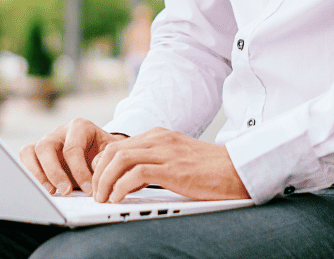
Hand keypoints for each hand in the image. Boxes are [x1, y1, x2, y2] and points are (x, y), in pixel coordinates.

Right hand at [19, 118, 122, 195]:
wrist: (102, 155)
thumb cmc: (106, 154)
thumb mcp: (111, 155)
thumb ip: (105, 158)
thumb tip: (94, 166)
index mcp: (80, 127)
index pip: (73, 148)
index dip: (79, 171)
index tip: (88, 190)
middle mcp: (60, 131)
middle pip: (46, 146)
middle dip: (54, 172)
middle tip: (65, 191)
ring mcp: (47, 140)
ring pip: (32, 151)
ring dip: (38, 174)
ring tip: (51, 192)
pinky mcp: (38, 152)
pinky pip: (25, 156)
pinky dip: (29, 172)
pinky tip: (42, 188)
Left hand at [90, 127, 249, 203]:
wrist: (237, 170)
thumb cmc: (210, 170)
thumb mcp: (176, 159)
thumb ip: (155, 163)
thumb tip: (130, 180)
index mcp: (159, 136)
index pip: (118, 145)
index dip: (102, 165)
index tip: (98, 183)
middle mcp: (159, 139)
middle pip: (114, 150)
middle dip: (98, 173)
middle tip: (96, 193)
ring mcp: (166, 152)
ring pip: (120, 159)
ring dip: (105, 181)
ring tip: (104, 198)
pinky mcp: (173, 169)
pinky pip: (136, 174)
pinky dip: (121, 187)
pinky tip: (119, 198)